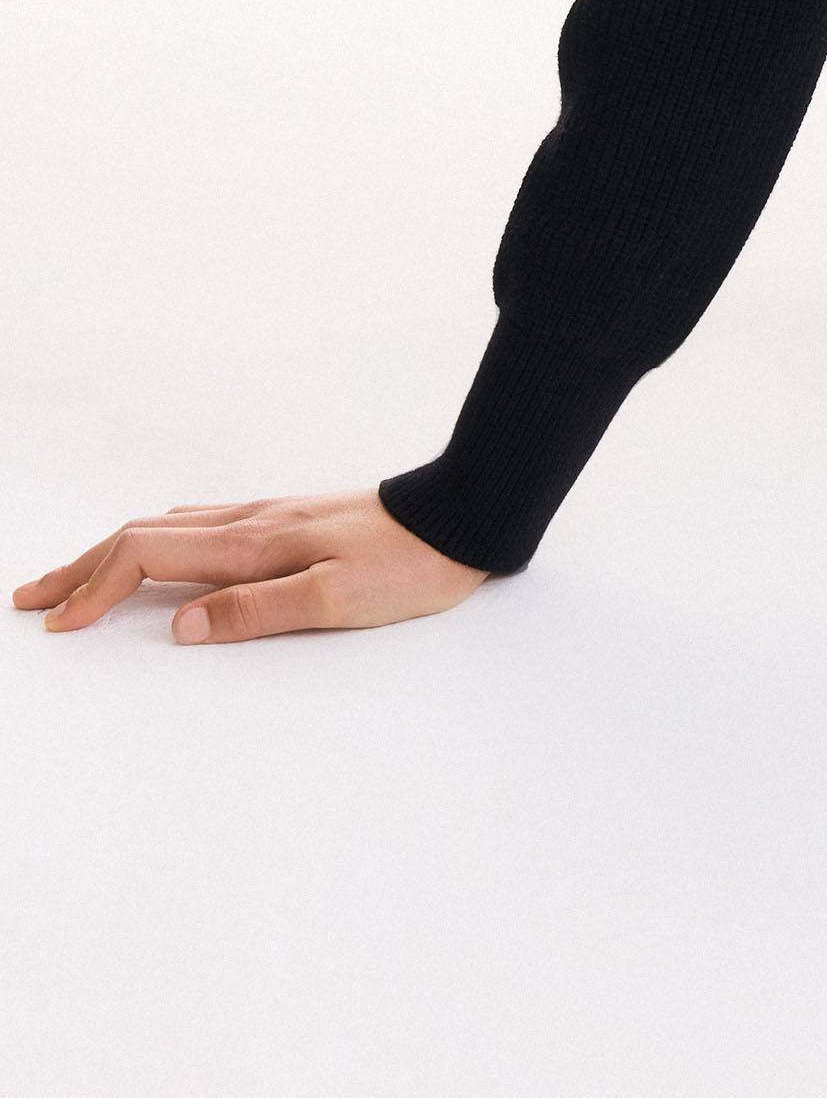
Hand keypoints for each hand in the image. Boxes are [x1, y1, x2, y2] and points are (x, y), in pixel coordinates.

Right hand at [13, 489, 490, 640]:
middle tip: (32, 597)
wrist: (463, 518)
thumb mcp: (337, 598)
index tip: (58, 624)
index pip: (148, 556)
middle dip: (83, 567)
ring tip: (77, 576)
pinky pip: (200, 525)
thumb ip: (257, 611)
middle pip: (143, 535)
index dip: (96, 589)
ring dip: (113, 552)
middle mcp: (252, 521)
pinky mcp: (290, 521)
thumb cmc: (408, 565)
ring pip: (168, 528)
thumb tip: (182, 628)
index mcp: (254, 542)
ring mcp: (270, 517)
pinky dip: (156, 541)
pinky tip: (162, 550)